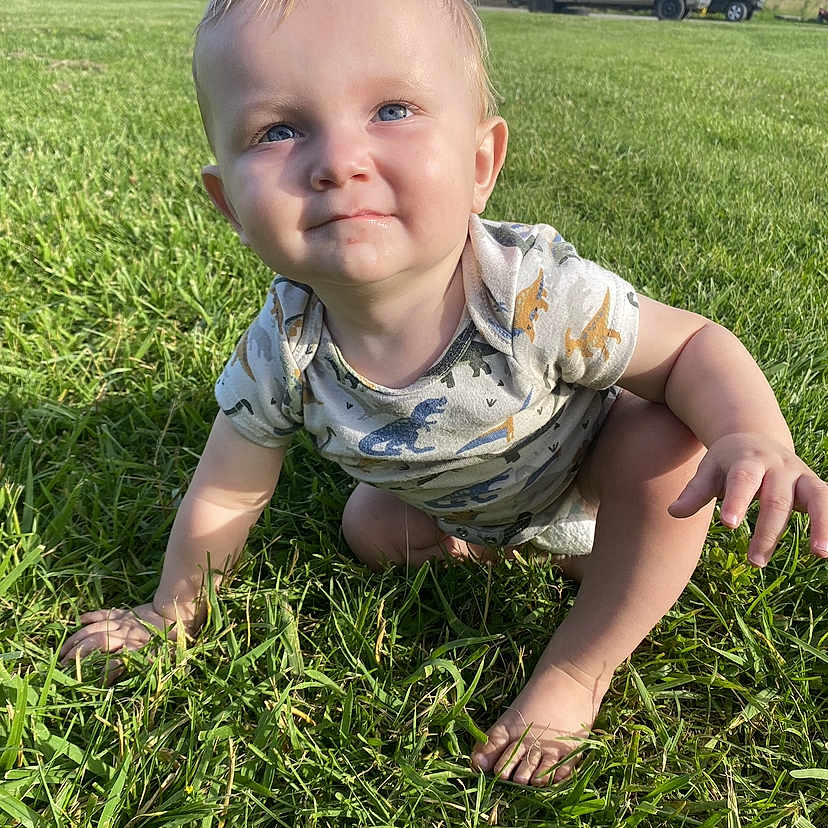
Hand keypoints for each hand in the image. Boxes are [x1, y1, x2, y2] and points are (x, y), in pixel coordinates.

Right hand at [59, 603, 190, 684]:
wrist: (181, 613)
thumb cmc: (173, 641)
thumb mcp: (164, 659)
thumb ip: (143, 666)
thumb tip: (119, 676)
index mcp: (139, 649)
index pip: (115, 663)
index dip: (100, 673)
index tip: (86, 683)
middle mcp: (128, 636)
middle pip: (98, 644)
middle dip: (79, 655)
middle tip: (63, 667)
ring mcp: (125, 623)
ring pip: (96, 629)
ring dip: (78, 639)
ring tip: (63, 651)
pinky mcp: (125, 613)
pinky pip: (106, 613)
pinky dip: (92, 616)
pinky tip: (79, 620)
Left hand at [668, 433, 827, 566]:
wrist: (756, 437)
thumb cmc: (728, 461)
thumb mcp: (709, 470)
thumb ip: (695, 492)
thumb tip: (673, 512)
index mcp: (748, 461)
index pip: (742, 480)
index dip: (737, 501)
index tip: (728, 525)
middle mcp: (779, 466)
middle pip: (776, 499)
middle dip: (768, 531)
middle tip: (755, 561)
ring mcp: (801, 475)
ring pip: (817, 498)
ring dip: (821, 525)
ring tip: (819, 555)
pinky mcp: (816, 486)